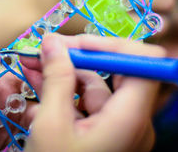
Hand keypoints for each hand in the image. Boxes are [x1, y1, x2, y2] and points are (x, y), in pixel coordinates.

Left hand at [0, 45, 43, 150]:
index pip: (25, 71)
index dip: (40, 69)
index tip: (53, 69)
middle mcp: (2, 101)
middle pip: (34, 97)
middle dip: (48, 96)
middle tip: (57, 100)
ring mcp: (0, 124)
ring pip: (30, 119)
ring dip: (41, 118)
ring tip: (48, 119)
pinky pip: (18, 139)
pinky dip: (30, 137)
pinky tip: (37, 135)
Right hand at [25, 34, 164, 151]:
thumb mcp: (50, 125)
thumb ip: (55, 77)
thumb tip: (52, 41)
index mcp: (132, 117)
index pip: (145, 61)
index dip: (115, 45)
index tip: (78, 42)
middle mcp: (136, 121)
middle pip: (120, 72)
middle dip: (81, 56)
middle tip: (47, 48)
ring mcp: (123, 130)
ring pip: (99, 88)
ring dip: (67, 74)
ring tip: (33, 65)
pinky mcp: (110, 137)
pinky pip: (92, 106)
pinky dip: (69, 94)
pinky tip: (42, 88)